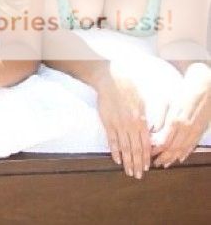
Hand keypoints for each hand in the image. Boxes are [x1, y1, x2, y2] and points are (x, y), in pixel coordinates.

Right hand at [95, 64, 150, 178]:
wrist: (111, 80)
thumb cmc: (128, 89)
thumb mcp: (142, 103)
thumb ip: (145, 119)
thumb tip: (148, 132)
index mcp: (141, 121)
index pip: (145, 145)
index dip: (145, 158)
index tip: (146, 168)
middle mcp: (131, 125)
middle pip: (135, 149)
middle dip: (137, 163)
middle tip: (138, 175)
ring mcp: (118, 125)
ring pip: (124, 147)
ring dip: (127, 161)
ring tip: (129, 171)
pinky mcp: (108, 122)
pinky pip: (112, 140)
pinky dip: (114, 151)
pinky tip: (116, 160)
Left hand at [152, 63, 210, 167]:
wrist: (206, 86)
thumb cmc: (186, 90)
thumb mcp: (171, 102)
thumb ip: (163, 117)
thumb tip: (155, 130)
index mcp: (176, 120)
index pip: (164, 142)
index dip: (156, 150)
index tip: (148, 153)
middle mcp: (186, 128)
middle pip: (173, 148)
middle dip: (163, 157)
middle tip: (154, 163)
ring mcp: (195, 130)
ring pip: (183, 149)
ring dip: (173, 157)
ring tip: (165, 163)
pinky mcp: (201, 130)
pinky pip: (192, 144)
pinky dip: (185, 152)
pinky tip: (180, 157)